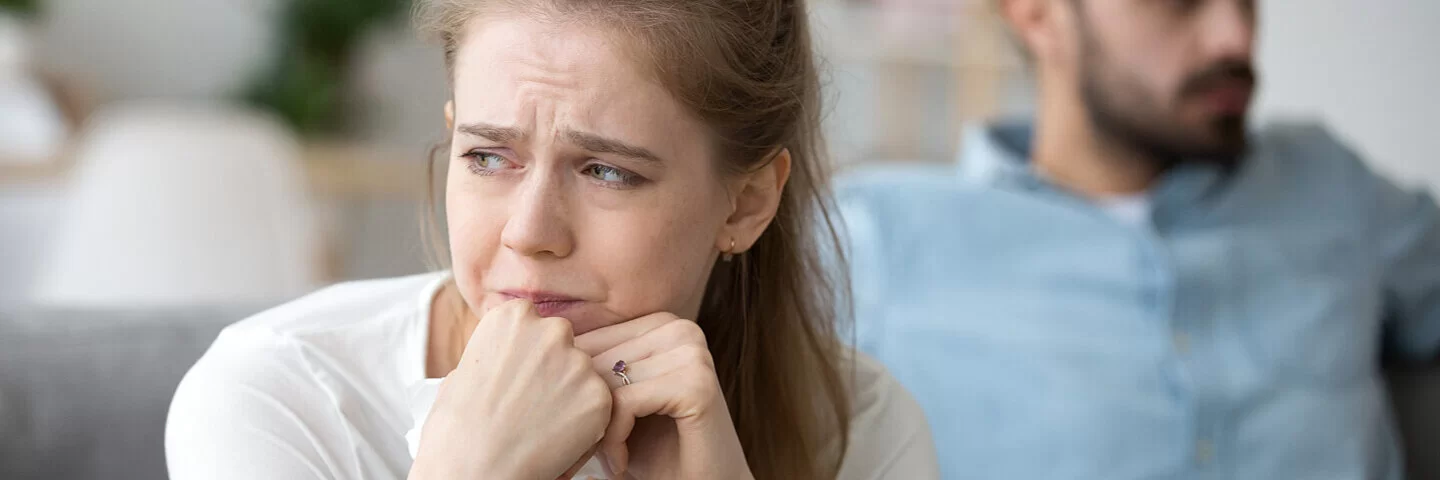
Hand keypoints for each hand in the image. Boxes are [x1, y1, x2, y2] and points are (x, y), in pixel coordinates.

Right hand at [409, 300, 611, 479]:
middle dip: (552, 368)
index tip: (516, 376)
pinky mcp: (598, 395)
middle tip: (530, 402)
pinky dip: (583, 423)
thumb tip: (506, 358)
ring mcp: (578, 362)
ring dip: (569, 395)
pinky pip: (597, 406)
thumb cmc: (457, 428)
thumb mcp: (462, 371)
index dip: (527, 353)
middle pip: (562, 344)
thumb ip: (495, 354)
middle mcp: (550, 330)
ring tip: (539, 425)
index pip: (534, 323)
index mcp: (513, 316)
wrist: (473, 470)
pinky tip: (555, 438)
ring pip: (582, 375)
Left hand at [575, 313, 753, 479]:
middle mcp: (680, 328)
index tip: (571, 433)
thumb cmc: (650, 450)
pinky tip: (620, 463)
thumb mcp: (611, 402)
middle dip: (580, 413)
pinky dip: (612, 440)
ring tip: (605, 458)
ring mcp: (693, 352)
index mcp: (660, 322)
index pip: (588, 342)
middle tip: (581, 454)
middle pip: (594, 361)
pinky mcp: (697, 384)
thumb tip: (532, 342)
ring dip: (595, 431)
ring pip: (605, 381)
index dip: (570, 392)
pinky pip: (624, 402)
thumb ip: (586, 370)